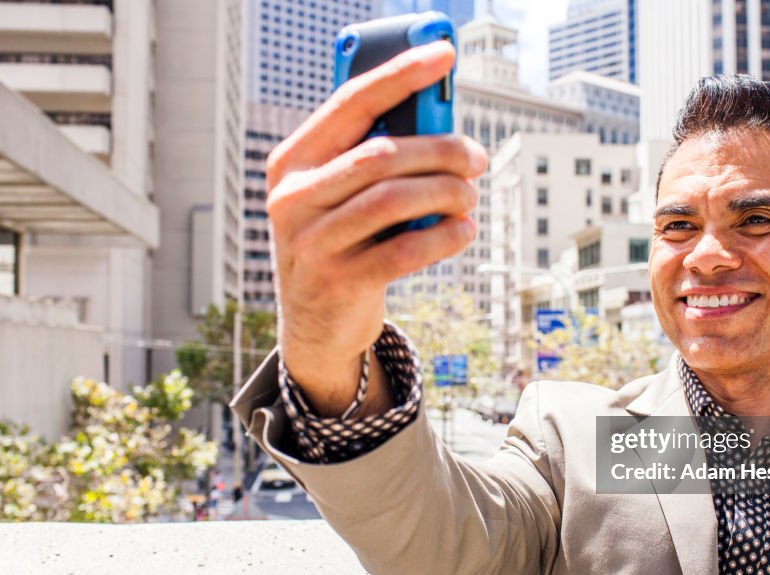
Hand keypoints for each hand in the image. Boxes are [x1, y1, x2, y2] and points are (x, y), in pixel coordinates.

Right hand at [265, 40, 487, 415]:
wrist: (316, 325)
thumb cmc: (343, 243)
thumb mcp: (342, 197)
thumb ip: (374, 158)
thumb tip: (441, 122)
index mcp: (293, 161)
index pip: (351, 103)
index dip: (401, 74)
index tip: (444, 54)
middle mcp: (293, 198)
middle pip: (381, 154)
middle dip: (442, 152)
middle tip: (476, 159)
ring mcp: (311, 242)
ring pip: (395, 199)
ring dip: (447, 194)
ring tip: (469, 198)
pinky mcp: (338, 282)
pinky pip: (405, 249)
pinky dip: (445, 237)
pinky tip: (462, 231)